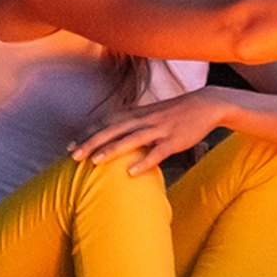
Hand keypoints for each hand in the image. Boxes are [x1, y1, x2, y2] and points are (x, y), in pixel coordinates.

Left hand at [70, 89, 226, 174]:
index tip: (70, 146)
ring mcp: (159, 129)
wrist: (206, 105)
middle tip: (73, 156)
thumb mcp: (151, 114)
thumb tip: (115, 134)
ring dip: (111, 150)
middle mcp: (144, 119)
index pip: (105, 122)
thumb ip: (133, 122)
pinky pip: (157, 152)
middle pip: (112, 130)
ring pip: (131, 139)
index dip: (87, 134)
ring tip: (94, 162)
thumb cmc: (176, 112)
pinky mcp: (174, 140)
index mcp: (136, 113)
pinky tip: (131, 172)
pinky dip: (144, 161)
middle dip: (91, 142)